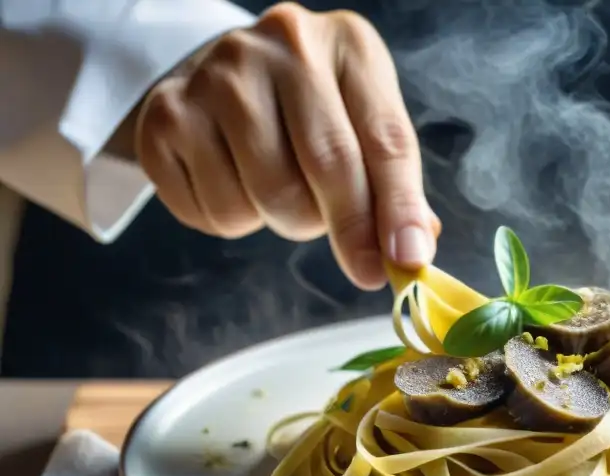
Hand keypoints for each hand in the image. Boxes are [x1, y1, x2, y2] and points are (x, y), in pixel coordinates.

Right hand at [132, 3, 437, 289]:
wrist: (224, 76)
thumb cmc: (313, 111)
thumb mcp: (364, 126)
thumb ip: (394, 188)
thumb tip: (410, 252)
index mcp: (347, 45)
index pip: (385, 138)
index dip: (398, 208)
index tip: (405, 260)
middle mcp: (280, 46)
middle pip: (326, 166)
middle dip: (348, 229)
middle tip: (362, 263)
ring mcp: (215, 76)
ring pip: (268, 196)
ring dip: (285, 220)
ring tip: (284, 188)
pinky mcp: (166, 117)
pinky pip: (214, 211)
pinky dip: (233, 220)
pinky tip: (236, 182)